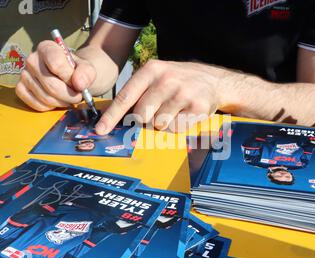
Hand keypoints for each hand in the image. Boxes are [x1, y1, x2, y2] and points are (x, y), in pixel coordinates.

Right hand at [15, 40, 96, 110]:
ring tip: (69, 98)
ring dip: (62, 102)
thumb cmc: (77, 71)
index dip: (70, 78)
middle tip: (78, 96)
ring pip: (45, 97)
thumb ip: (86, 73)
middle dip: (68, 95)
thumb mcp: (87, 68)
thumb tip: (79, 84)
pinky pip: (36, 105)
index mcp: (47, 48)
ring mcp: (24, 74)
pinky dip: (50, 107)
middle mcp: (32, 59)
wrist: (70, 77)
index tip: (78, 84)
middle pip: (50, 85)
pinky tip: (57, 101)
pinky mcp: (20, 89)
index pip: (56, 64)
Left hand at [96, 60, 225, 133]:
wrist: (214, 80)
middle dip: (146, 119)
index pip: (125, 96)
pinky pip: (176, 128)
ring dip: (164, 123)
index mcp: (151, 70)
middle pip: (141, 115)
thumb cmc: (179, 82)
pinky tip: (185, 113)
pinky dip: (178, 126)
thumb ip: (138, 93)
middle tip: (158, 110)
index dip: (111, 116)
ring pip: (159, 124)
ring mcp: (183, 93)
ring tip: (174, 110)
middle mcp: (166, 79)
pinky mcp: (197, 107)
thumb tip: (116, 118)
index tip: (101, 130)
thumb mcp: (157, 77)